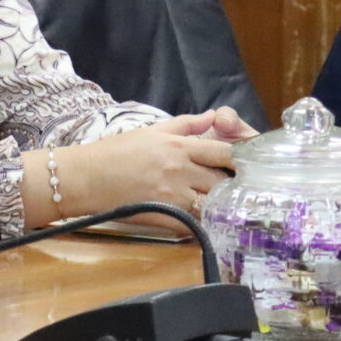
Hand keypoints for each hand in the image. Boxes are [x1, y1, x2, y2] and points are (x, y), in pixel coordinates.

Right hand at [23, 113, 240, 228]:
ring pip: (213, 203)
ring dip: (223, 206)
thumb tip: (213, 117)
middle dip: (236, 184)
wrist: (84, 177)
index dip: (243, 158)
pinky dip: (204, 224)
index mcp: (178, 147)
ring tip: (234, 208)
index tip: (256, 164)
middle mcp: (179, 170)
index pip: (223, 152)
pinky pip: (194, 223)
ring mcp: (172, 195)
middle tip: (249, 189)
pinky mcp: (164, 216)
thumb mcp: (151, 131)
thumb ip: (186, 124)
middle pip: (223, 180)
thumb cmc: (114, 153)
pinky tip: (211, 223)